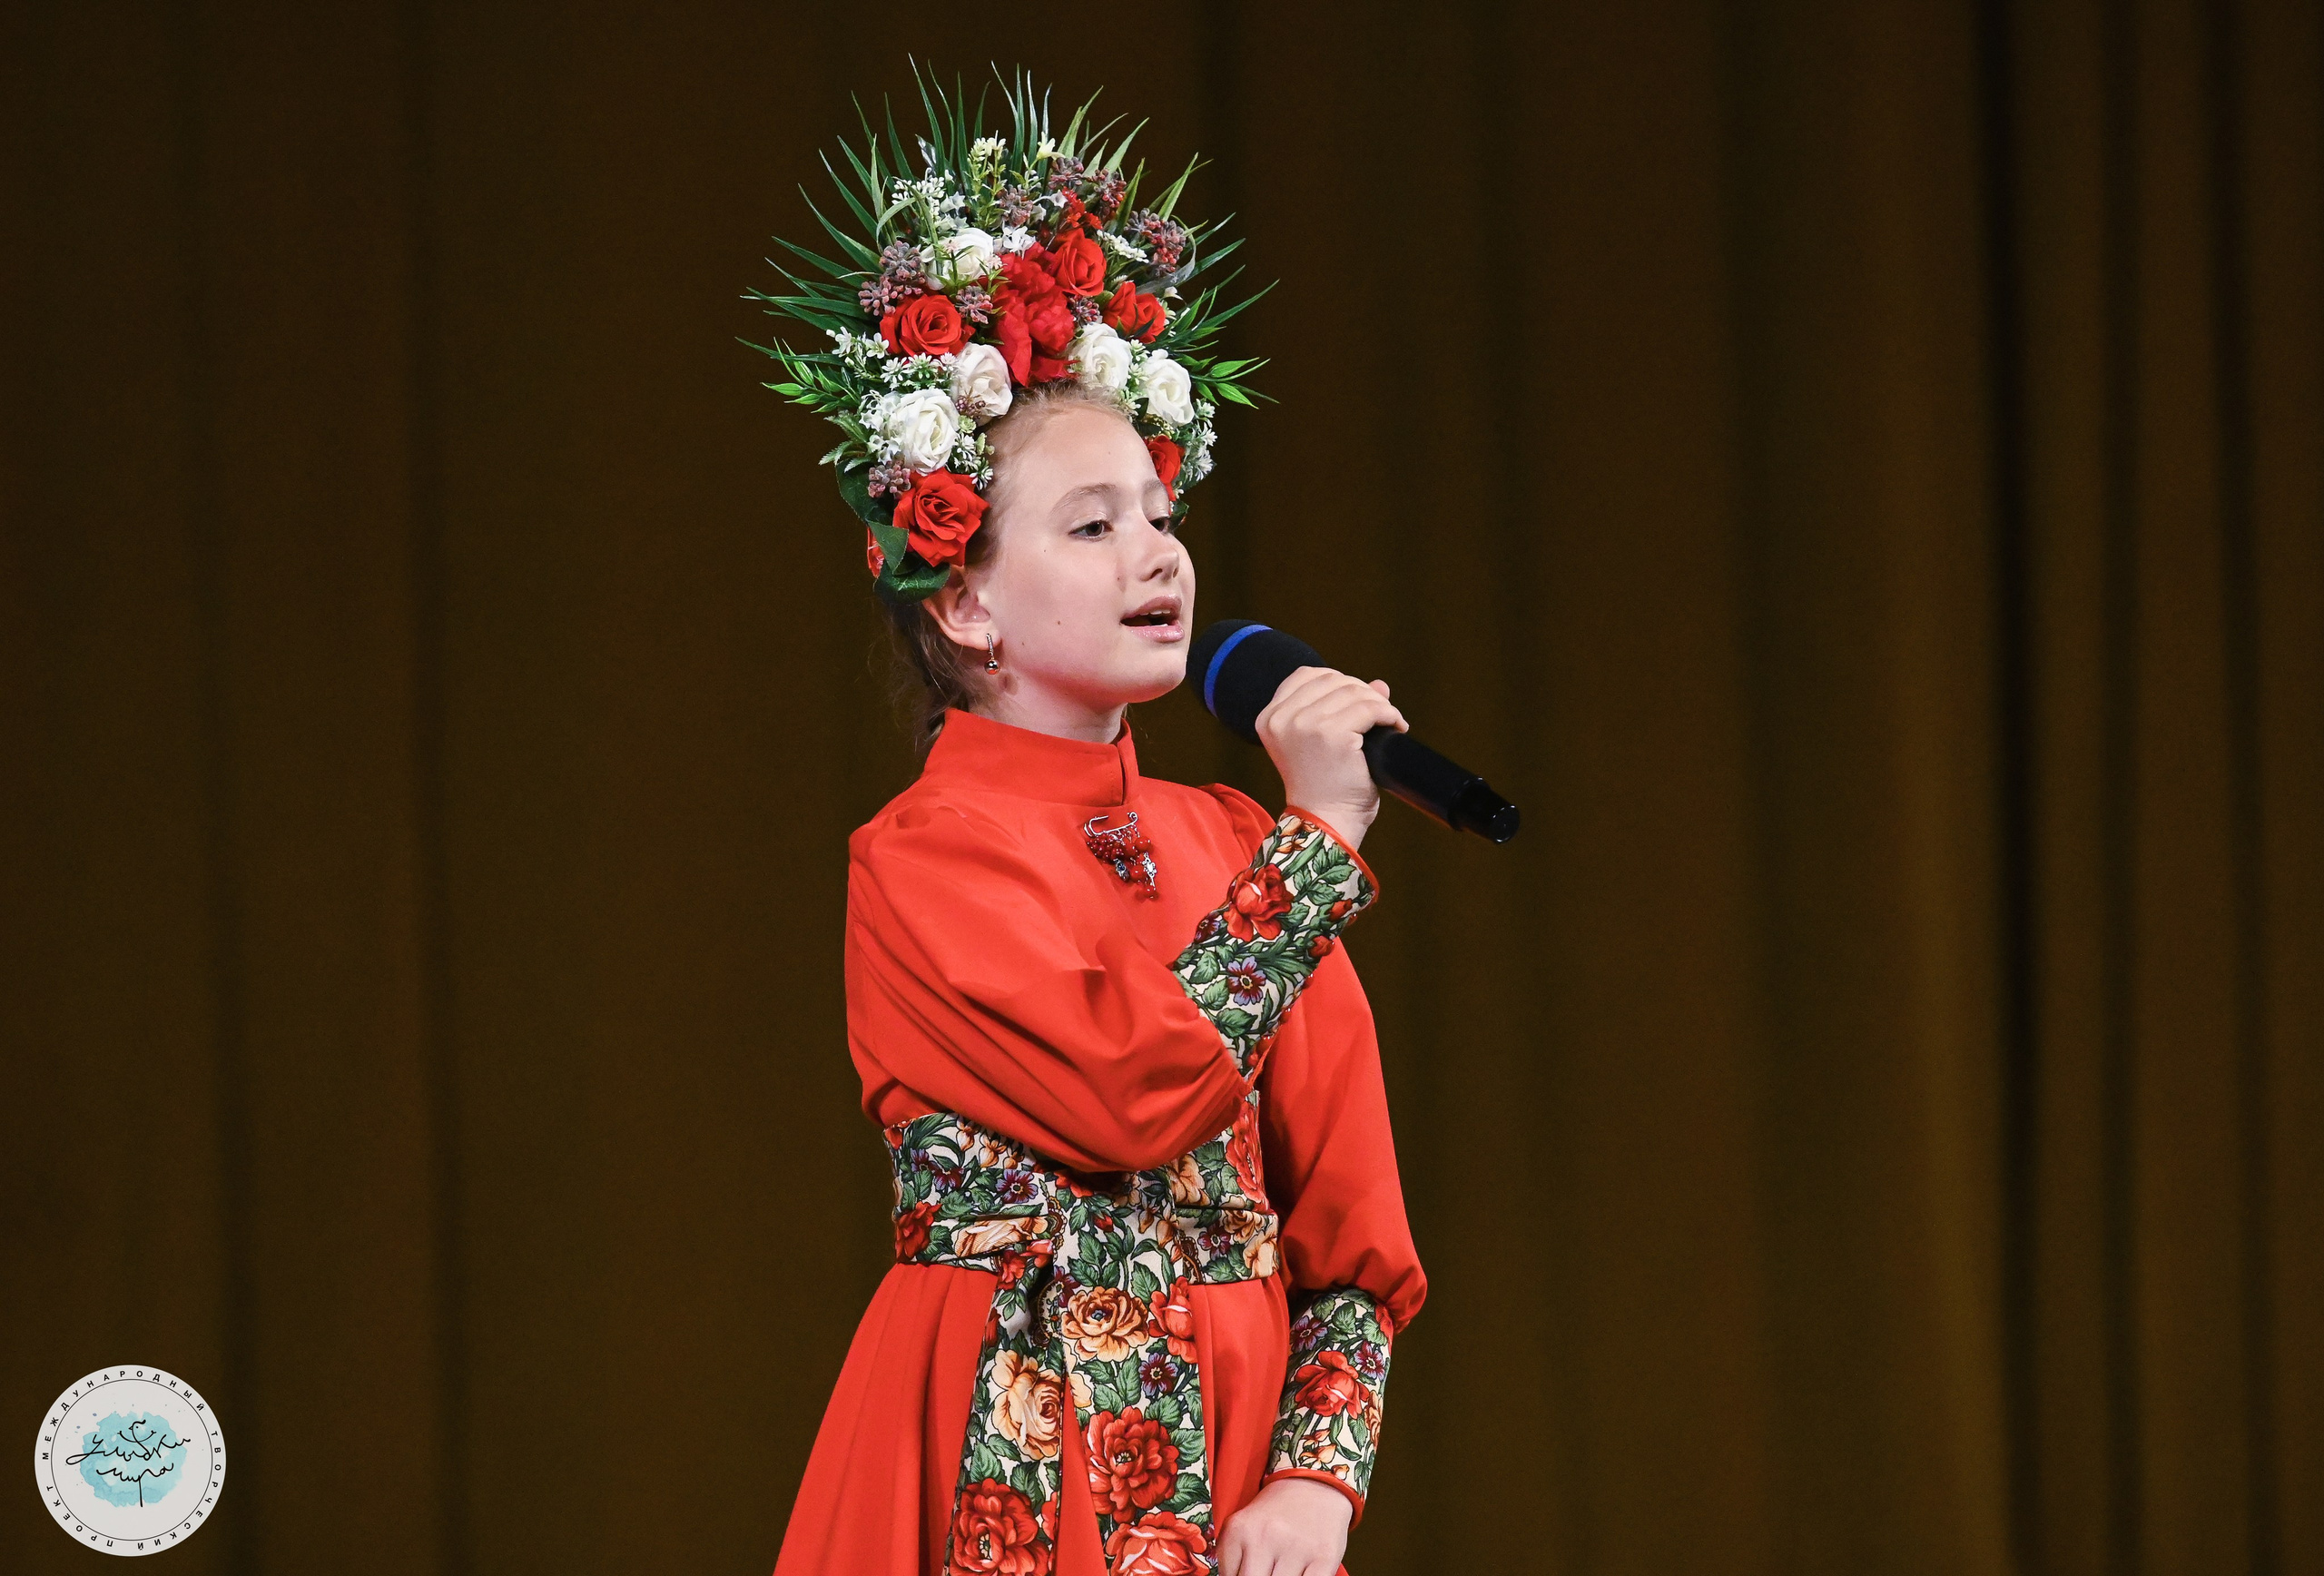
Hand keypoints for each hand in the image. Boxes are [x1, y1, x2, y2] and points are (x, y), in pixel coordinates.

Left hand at [1218, 1476, 1352, 1575]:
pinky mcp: (1324, 1558)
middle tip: (1264, 1571)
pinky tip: (1299, 1573)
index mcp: (1240, 1529)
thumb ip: (1235, 1556)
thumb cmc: (1277, 1511)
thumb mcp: (1245, 1526)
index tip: (1247, 1570)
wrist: (1315, 1484)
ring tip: (1280, 1568)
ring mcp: (1297, 1549)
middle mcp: (1266, 1537)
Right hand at [1254, 666, 1406, 852]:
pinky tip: (1396, 727)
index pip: (1306, 675)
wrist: (1327, 823)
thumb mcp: (1321, 741)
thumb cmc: (1324, 788)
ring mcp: (1305, 724)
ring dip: (1380, 704)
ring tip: (1390, 722)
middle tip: (1381, 714)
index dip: (1337, 681)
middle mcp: (1281, 718)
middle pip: (1333, 680)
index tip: (1357, 702)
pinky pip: (1370, 708)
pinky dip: (1389, 714)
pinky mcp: (1332, 734)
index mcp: (1269, 718)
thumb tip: (1379, 684)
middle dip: (1363, 693)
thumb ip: (1341, 707)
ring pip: (1354, 691)